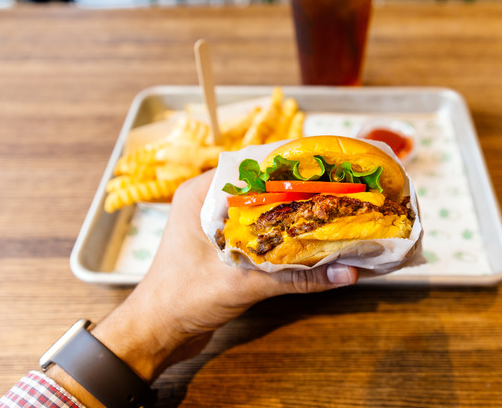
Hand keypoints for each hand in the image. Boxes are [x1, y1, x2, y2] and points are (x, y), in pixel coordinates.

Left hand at [91, 170, 357, 383]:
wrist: (156, 334)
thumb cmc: (180, 300)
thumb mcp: (242, 284)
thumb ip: (296, 277)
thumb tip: (345, 271)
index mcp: (201, 195)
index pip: (252, 168)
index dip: (290, 169)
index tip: (325, 171)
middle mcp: (207, 205)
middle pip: (262, 191)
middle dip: (298, 196)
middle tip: (337, 195)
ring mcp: (216, 227)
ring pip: (263, 215)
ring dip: (292, 220)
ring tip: (330, 217)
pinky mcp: (224, 249)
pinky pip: (259, 237)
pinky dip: (282, 241)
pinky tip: (309, 245)